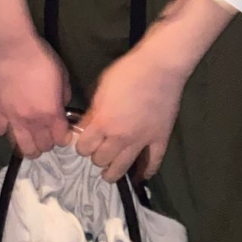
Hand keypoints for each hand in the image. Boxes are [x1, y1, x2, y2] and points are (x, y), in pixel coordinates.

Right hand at [0, 30, 71, 158]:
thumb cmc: (41, 58)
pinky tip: (9, 120)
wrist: (13, 47)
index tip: (62, 130)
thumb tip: (60, 106)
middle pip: (42, 147)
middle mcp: (32, 122)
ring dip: (28, 144)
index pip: (60, 140)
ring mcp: (12, 119)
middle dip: (47, 143)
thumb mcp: (63, 75)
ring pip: (20, 147)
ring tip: (29, 136)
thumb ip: (63, 96)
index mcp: (51, 113)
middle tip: (47, 132)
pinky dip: (5, 129)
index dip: (63, 136)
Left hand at [75, 45, 187, 181]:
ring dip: (113, 171)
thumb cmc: (127, 72)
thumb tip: (86, 126)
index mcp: (103, 123)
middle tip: (99, 149)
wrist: (159, 67)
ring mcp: (142, 141)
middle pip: (101, 160)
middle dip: (96, 156)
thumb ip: (93, 110)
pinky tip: (142, 175)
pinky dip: (147, 171)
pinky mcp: (160, 139)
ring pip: (122, 168)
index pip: (83, 147)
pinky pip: (153, 162)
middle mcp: (120, 137)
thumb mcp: (101, 87)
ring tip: (110, 171)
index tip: (84, 140)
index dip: (81, 144)